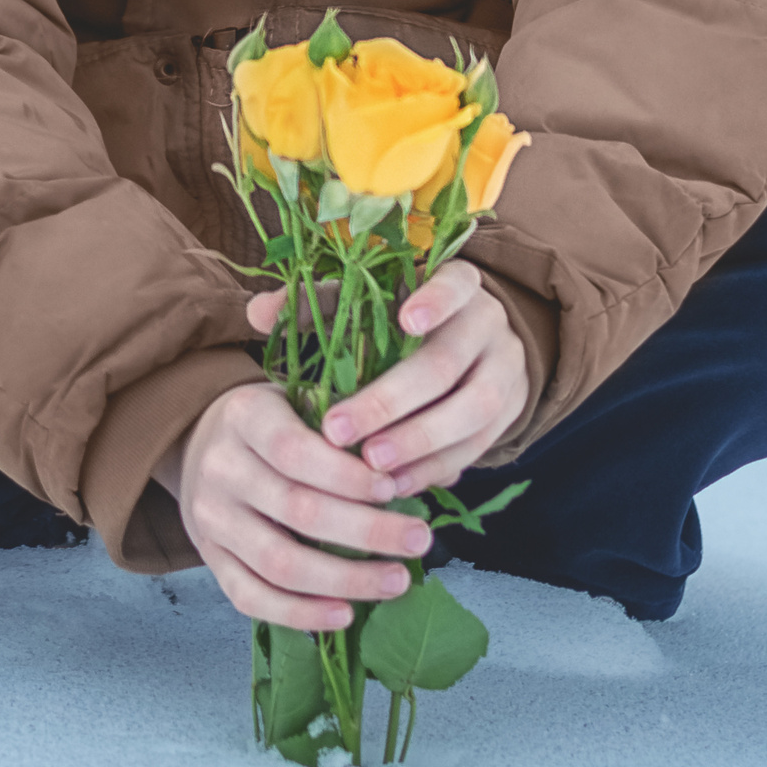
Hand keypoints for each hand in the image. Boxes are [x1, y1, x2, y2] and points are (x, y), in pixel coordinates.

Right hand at [149, 262, 528, 631]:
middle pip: (296, 509)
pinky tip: (347, 612)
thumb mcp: (297, 396)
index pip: (295, 449)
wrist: (201, 443)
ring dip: (345, 579)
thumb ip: (345, 419)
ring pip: (278, 561)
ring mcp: (211, 518)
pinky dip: (301, 613)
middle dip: (367, 530)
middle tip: (420, 539)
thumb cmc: (274, 420)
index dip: (348, 475)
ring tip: (399, 580)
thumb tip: (427, 457)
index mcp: (244, 414)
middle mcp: (221, 466)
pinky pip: (252, 597)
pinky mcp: (209, 559)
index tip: (395, 487)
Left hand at [310, 260, 528, 495]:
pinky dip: (436, 467)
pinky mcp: (509, 414)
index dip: (435, 300)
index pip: (456, 282)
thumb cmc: (405, 319)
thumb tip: (257, 313)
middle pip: (447, 362)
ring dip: (418, 442)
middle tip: (339, 431)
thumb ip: (317, 304)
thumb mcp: (370, 301)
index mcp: (458, 284)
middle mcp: (488, 324)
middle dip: (391, 401)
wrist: (479, 344)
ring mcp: (505, 371)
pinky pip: (477, 447)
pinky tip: (398, 484)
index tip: (405, 319)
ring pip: (471, 411)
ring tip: (370, 465)